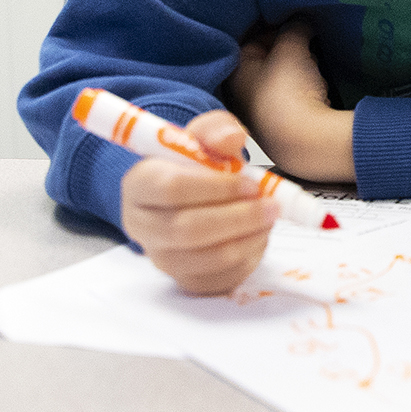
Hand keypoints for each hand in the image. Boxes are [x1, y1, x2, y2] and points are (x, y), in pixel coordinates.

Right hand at [120, 109, 280, 294]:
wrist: (195, 195)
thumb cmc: (199, 164)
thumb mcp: (207, 137)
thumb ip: (217, 130)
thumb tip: (232, 138)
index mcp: (139, 184)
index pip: (170, 189)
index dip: (216, 187)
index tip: (251, 182)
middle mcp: (141, 225)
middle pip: (186, 230)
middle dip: (238, 217)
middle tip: (271, 205)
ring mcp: (161, 258)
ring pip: (207, 258)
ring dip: (247, 238)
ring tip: (269, 218)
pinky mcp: (186, 281)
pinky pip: (219, 279)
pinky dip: (247, 258)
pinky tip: (257, 236)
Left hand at [228, 19, 355, 183]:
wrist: (307, 142)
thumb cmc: (288, 89)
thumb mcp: (291, 47)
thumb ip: (294, 27)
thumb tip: (301, 20)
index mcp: (234, 73)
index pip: (250, 38)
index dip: (273, 25)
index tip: (294, 19)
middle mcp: (240, 95)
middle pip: (264, 60)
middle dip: (285, 47)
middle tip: (306, 39)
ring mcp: (260, 115)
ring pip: (278, 80)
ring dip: (296, 68)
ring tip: (315, 59)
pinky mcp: (281, 128)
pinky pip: (290, 98)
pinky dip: (303, 88)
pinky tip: (318, 84)